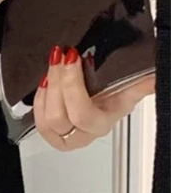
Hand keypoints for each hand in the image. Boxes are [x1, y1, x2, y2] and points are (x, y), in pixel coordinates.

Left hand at [33, 45, 155, 151]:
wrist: (106, 105)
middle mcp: (82, 134)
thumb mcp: (130, 89)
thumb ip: (141, 84)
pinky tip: (45, 82)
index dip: (72, 85)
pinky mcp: (50, 131)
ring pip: (45, 120)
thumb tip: (153, 79)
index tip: (74, 57)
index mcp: (102, 123)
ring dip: (46, 90)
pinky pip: (38, 121)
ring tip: (53, 67)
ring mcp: (64, 136)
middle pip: (58, 116)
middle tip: (61, 57)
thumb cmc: (116, 98)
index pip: (82, 114)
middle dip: (57, 82)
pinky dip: (39, 99)